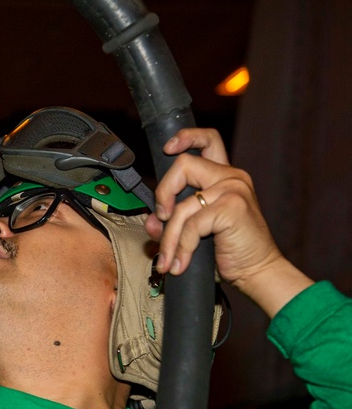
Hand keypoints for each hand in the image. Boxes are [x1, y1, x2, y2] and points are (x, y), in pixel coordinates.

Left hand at [144, 128, 312, 317]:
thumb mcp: (196, 231)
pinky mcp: (232, 207)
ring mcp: (233, 190)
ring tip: (168, 260)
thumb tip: (151, 222)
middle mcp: (231, 177)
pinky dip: (181, 247)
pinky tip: (181, 263)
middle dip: (162, 192)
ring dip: (169, 237)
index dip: (185, 137)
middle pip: (184, 164)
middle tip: (160, 218)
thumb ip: (173, 220)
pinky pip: (191, 225)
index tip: (167, 148)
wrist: (258, 271)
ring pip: (181, 205)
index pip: (208, 140)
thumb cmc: (231, 250)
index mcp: (224, 176)